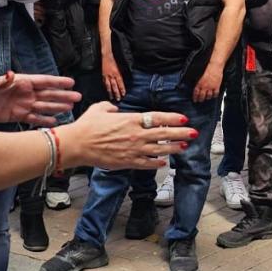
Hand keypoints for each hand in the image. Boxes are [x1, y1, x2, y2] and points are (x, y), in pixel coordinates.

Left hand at [0, 72, 80, 126]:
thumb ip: (1, 81)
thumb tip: (10, 74)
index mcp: (20, 82)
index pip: (42, 81)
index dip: (57, 82)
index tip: (71, 83)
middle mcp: (24, 93)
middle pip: (47, 94)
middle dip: (62, 96)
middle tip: (77, 98)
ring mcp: (21, 104)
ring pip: (43, 106)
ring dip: (56, 107)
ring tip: (70, 109)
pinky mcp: (16, 116)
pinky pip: (33, 118)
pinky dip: (44, 120)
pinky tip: (54, 122)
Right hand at [60, 101, 197, 168]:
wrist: (77, 144)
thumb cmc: (87, 125)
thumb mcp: (100, 109)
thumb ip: (111, 107)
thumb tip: (116, 109)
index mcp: (130, 119)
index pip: (157, 118)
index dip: (172, 118)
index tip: (184, 118)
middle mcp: (135, 134)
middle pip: (164, 134)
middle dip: (181, 133)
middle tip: (194, 132)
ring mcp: (133, 150)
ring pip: (159, 149)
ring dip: (173, 148)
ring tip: (185, 146)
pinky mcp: (127, 162)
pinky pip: (146, 163)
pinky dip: (157, 162)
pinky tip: (164, 162)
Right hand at [102, 55, 126, 100]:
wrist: (106, 57)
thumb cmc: (114, 62)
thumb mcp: (119, 68)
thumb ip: (120, 75)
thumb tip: (122, 81)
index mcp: (117, 73)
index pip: (120, 83)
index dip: (122, 88)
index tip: (124, 94)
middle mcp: (112, 76)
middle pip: (115, 86)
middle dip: (117, 93)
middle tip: (118, 99)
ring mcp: (107, 76)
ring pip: (109, 86)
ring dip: (111, 92)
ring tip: (112, 98)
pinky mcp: (103, 76)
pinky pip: (105, 83)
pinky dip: (106, 88)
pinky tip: (107, 91)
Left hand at [192, 63, 223, 102]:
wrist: (215, 66)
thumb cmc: (208, 69)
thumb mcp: (201, 76)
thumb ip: (199, 83)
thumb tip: (198, 88)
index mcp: (199, 83)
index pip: (196, 93)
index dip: (195, 97)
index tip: (195, 100)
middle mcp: (205, 86)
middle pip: (202, 96)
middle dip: (200, 99)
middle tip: (200, 101)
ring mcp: (211, 87)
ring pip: (208, 96)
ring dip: (207, 98)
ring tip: (207, 98)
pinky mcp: (217, 86)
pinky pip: (215, 94)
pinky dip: (214, 95)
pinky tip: (214, 95)